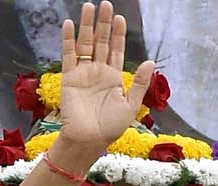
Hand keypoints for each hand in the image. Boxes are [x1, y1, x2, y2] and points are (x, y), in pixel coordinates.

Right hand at [59, 1, 153, 148]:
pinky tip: (69, 24)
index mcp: (113, 78)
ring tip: (89, 7)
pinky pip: (68, 55)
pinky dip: (68, 40)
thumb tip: (149, 61)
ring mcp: (83, 73)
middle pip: (101, 42)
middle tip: (106, 4)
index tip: (120, 18)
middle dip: (104, 24)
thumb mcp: (131, 105)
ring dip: (87, 26)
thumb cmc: (111, 127)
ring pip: (85, 44)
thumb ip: (139, 83)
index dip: (118, 34)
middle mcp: (98, 72)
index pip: (116, 50)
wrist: (89, 140)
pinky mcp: (69, 78)